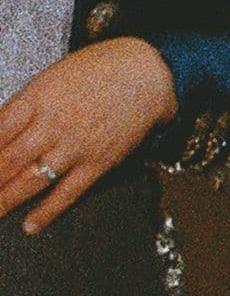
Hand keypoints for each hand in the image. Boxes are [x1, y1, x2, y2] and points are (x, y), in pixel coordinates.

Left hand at [0, 38, 178, 231]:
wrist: (149, 73)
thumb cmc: (98, 70)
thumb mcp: (52, 77)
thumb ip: (24, 107)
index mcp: (36, 98)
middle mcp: (53, 124)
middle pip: (5, 161)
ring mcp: (76, 145)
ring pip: (30, 181)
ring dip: (4, 201)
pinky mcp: (99, 162)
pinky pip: (68, 192)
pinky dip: (47, 212)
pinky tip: (30, 225)